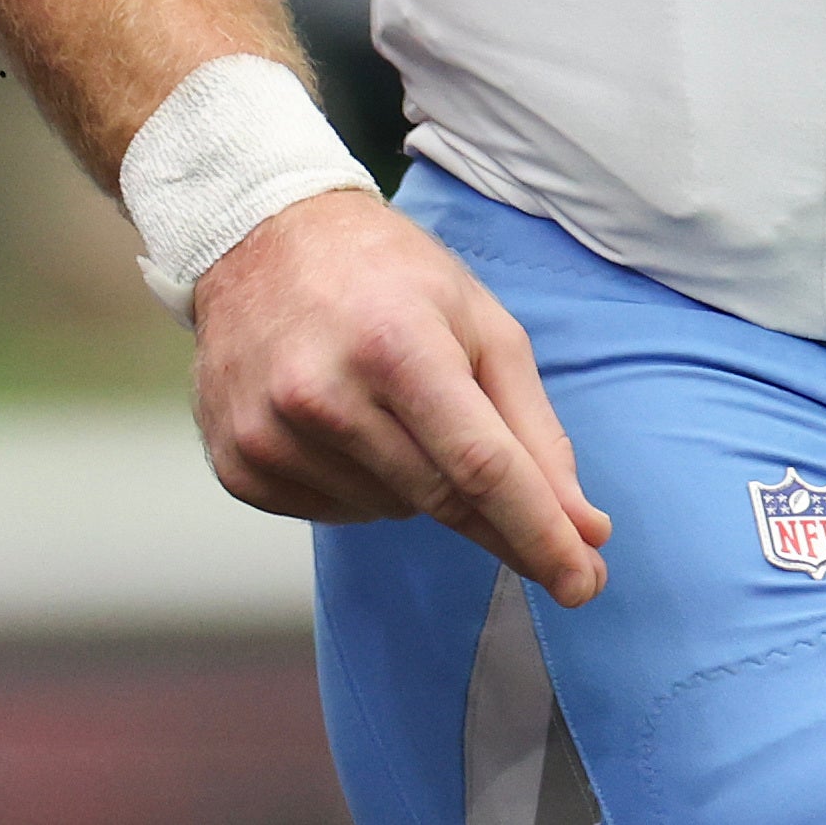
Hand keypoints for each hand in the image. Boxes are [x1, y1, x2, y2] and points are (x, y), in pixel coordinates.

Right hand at [189, 188, 611, 604]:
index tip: (585, 583)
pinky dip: (365, 489)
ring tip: (401, 409)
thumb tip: (584, 527)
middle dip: (503, 527)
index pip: (481, 467)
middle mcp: (324, 394)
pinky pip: (334, 514)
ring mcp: (271, 434)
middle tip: (553, 541)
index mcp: (396, 344)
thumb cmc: (389, 277)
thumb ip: (535, 430)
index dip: (539, 533)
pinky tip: (350, 427)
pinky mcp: (240, 465)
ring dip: (422, 485)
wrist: (260, 241)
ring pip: (390, 511)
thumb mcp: (480, 324)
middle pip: (440, 499)